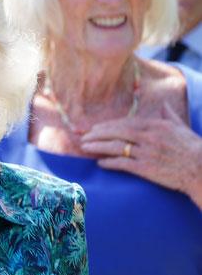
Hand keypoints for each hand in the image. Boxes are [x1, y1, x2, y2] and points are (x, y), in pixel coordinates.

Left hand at [80, 109, 201, 205]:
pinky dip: (109, 162)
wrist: (201, 169)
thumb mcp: (182, 128)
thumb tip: (163, 105)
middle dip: (98, 134)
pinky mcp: (146, 168)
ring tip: (86, 147)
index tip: (95, 128)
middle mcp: (149, 137)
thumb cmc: (193, 149)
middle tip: (84, 136)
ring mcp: (147, 152)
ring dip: (98, 147)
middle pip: (117, 132)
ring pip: (116, 147)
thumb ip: (169, 115)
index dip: (108, 125)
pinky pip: (122, 163)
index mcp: (157, 125)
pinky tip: (100, 163)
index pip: (126, 123)